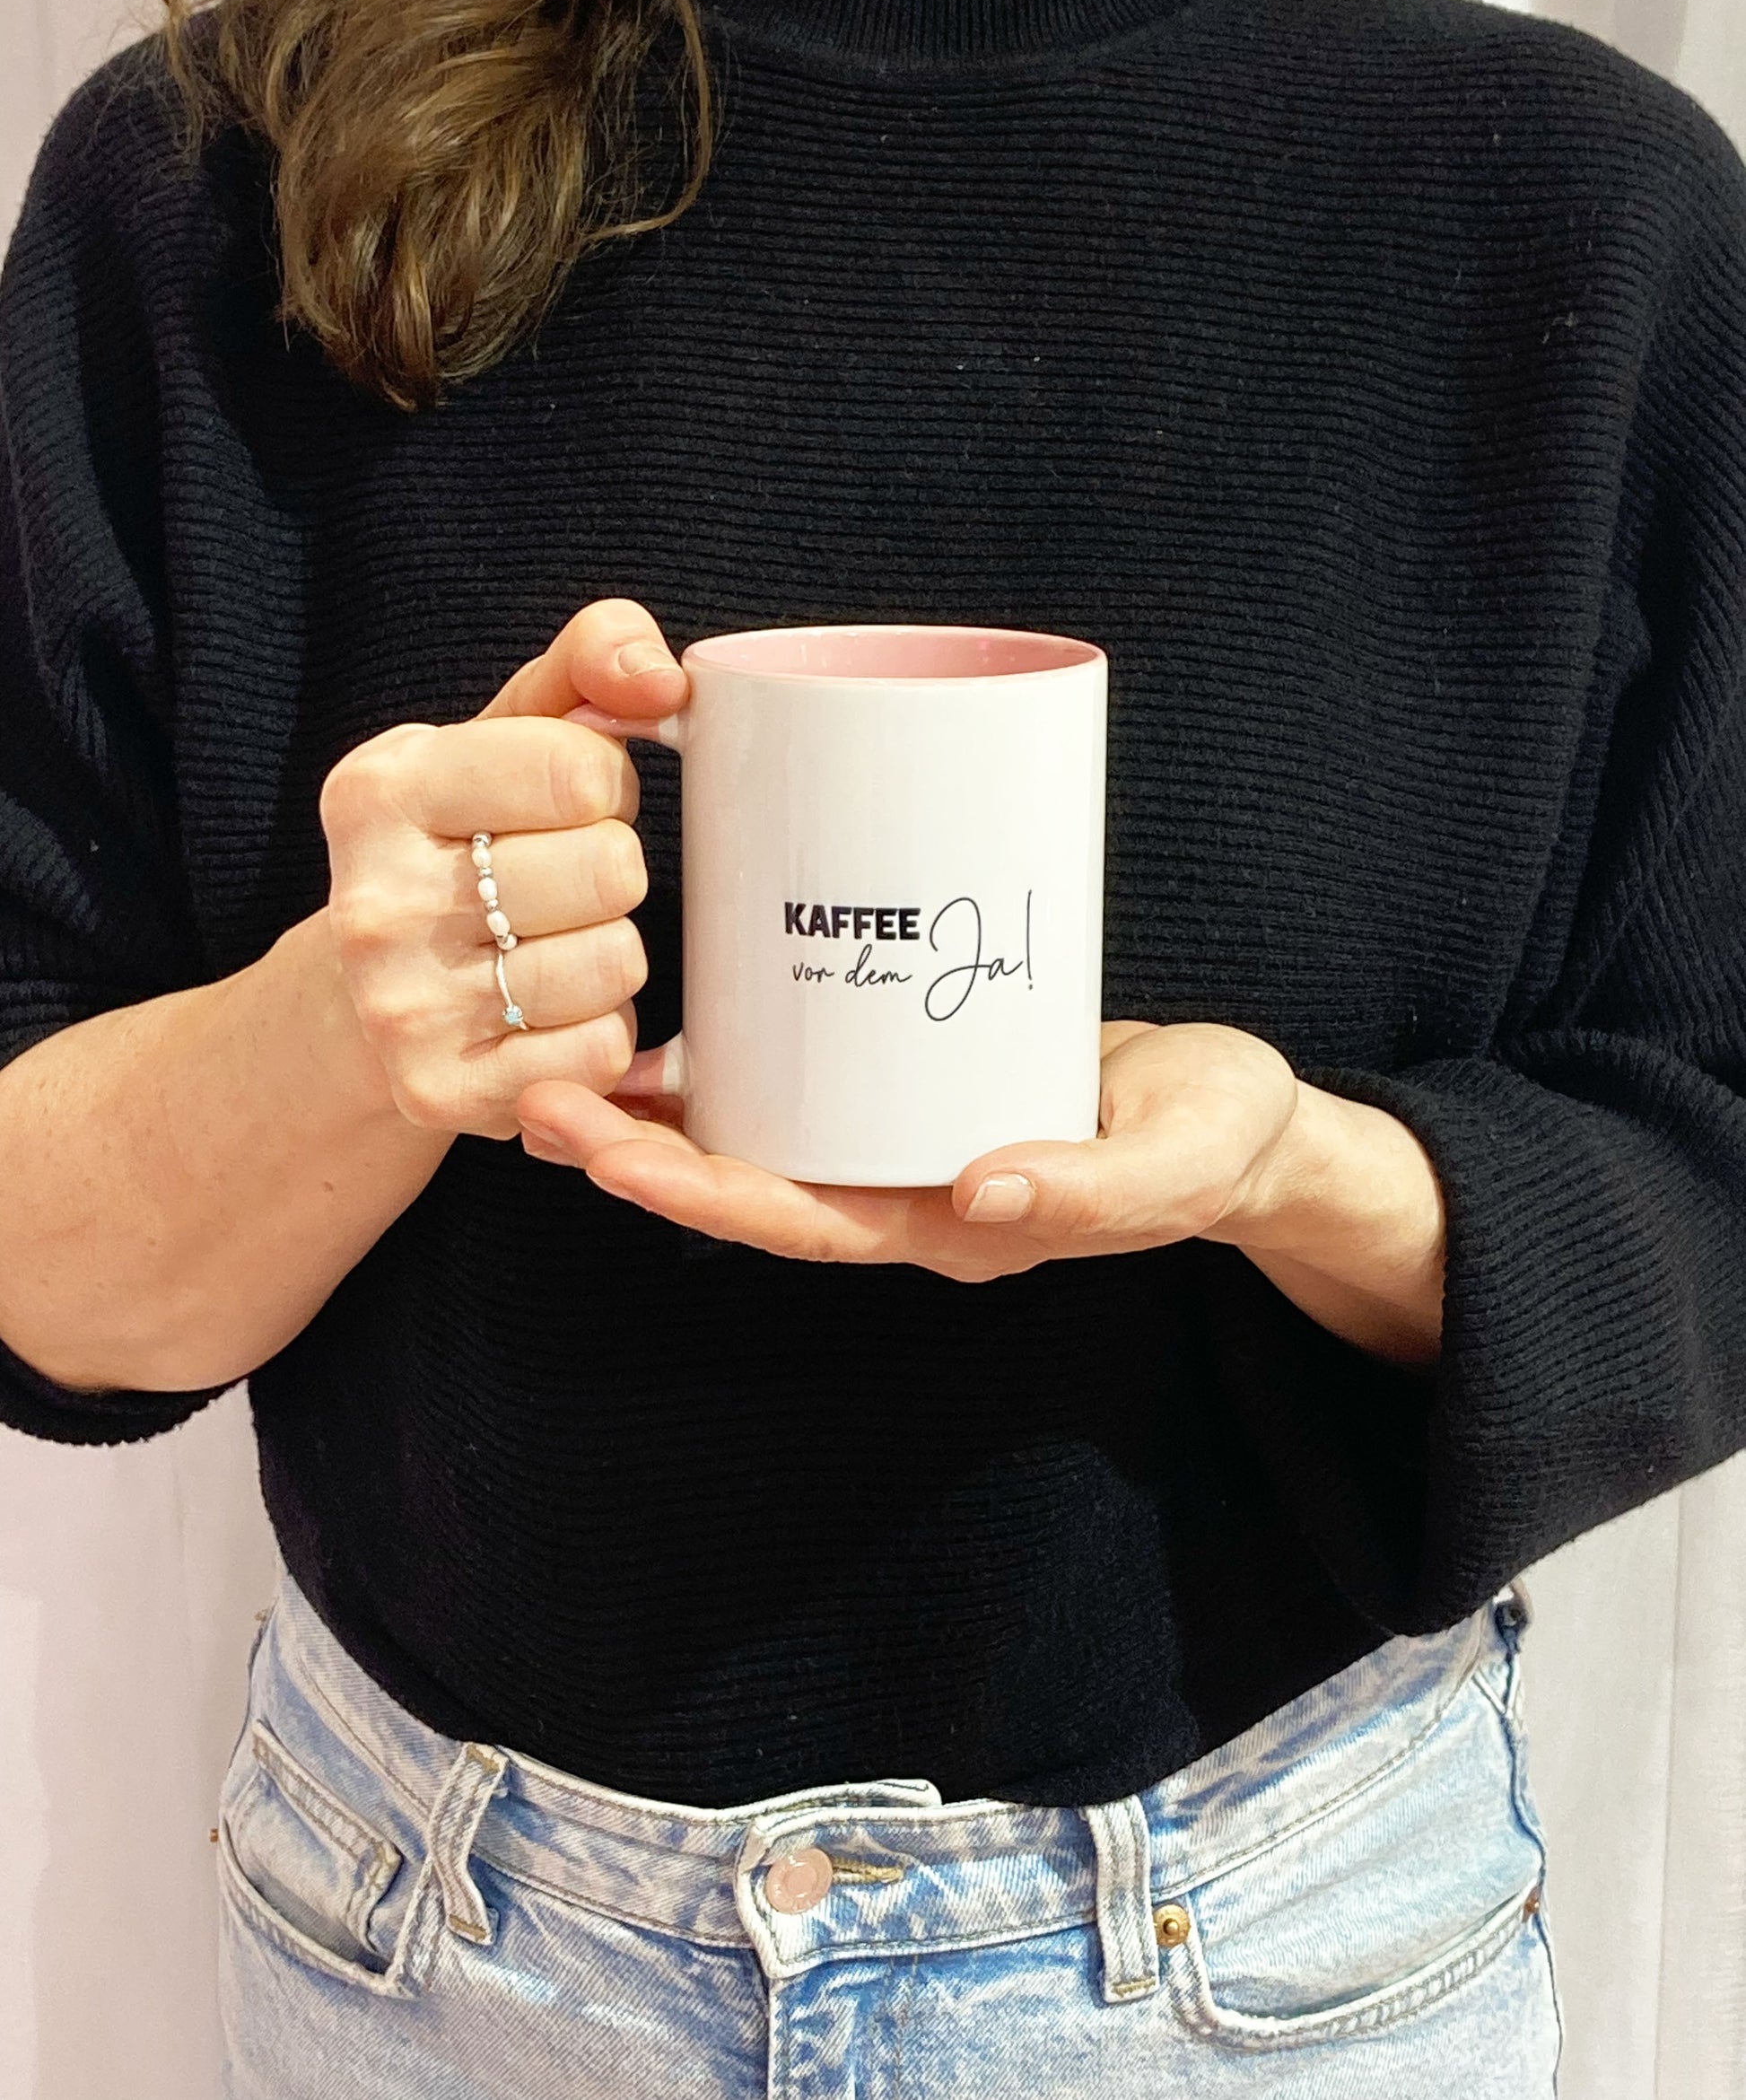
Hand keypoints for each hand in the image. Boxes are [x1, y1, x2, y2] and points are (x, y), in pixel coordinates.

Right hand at [320, 598, 686, 1139]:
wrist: (356, 1004)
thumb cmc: (459, 845)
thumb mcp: (503, 733)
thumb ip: (589, 662)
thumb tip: (664, 678)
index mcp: (381, 789)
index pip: (583, 770)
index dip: (604, 785)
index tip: (563, 803)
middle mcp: (375, 901)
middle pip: (612, 871)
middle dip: (612, 870)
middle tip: (560, 882)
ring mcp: (402, 1007)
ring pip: (616, 966)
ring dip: (609, 955)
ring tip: (551, 946)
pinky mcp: (441, 1093)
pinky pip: (600, 1053)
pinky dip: (598, 1035)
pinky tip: (547, 1015)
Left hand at [516, 1019, 1300, 1274]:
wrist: (1234, 1115)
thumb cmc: (1216, 1138)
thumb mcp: (1179, 1158)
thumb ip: (1094, 1186)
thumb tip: (980, 1194)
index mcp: (950, 1229)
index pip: (801, 1224)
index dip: (702, 1195)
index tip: (612, 1155)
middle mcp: (903, 1194)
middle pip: (749, 1186)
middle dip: (642, 1154)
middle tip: (541, 1104)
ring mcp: (898, 1144)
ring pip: (758, 1139)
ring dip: (659, 1113)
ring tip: (561, 1063)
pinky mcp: (904, 1084)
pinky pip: (800, 1086)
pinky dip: (727, 1061)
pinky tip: (662, 1022)